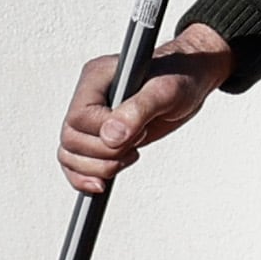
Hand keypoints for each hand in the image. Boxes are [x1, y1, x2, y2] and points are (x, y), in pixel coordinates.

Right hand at [59, 23, 233, 195]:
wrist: (191, 78)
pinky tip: (103, 183)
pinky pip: (76, 163)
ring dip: (99, 167)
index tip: (138, 130)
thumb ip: (138, 110)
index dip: (104, 134)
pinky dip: (85, 178)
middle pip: (71, 140)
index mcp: (97, 77)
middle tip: (136, 146)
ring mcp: (93, 118)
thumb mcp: (166, 90)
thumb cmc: (181, 76)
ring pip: (69, 154)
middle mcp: (90, 97)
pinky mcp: (100, 136)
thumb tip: (111, 136)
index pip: (79, 117)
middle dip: (104, 153)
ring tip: (131, 155)